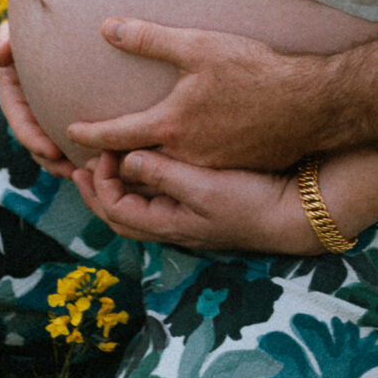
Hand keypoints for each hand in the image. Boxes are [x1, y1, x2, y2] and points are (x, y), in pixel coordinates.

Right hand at [0, 19, 78, 179]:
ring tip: (92, 172)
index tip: (49, 151)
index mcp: (16, 89)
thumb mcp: (18, 26)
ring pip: (59, 143)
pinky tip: (110, 156)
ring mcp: (52, 110)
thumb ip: (6, 37)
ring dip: (71, 161)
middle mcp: (33, 104)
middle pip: (38, 141)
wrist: (68, 15)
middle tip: (73, 172)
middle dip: (53, 160)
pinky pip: (82, 133)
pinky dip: (91, 146)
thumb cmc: (38, 20)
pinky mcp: (76, 109)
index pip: (19, 119)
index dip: (32, 138)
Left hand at [65, 20, 344, 169]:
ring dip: (147, 165)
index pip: (116, 136)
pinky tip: (187, 145)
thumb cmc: (256, 72)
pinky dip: (181, 164)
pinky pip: (197, 171)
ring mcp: (212, 166)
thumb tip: (107, 28)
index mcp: (171, 127)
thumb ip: (149, 40)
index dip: (90, 134)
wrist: (312, 106)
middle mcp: (186, 156)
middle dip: (112, 160)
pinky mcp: (235, 167)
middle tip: (94, 151)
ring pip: (167, 171)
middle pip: (137, 164)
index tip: (70, 132)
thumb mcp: (199, 46)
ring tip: (134, 148)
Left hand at [72, 148, 311, 255]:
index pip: (115, 208)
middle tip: (83, 164)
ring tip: (109, 159)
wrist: (295, 212)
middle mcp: (173, 227)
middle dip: (97, 191)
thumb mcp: (205, 186)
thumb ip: (164, 173)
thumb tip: (127, 159)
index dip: (100, 181)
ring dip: (119, 186)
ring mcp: (187, 220)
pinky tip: (150, 159)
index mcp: (168, 225)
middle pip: (119, 215)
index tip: (101, 150)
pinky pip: (159, 197)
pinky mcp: (202, 207)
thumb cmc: (252, 201)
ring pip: (138, 207)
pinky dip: (143, 181)